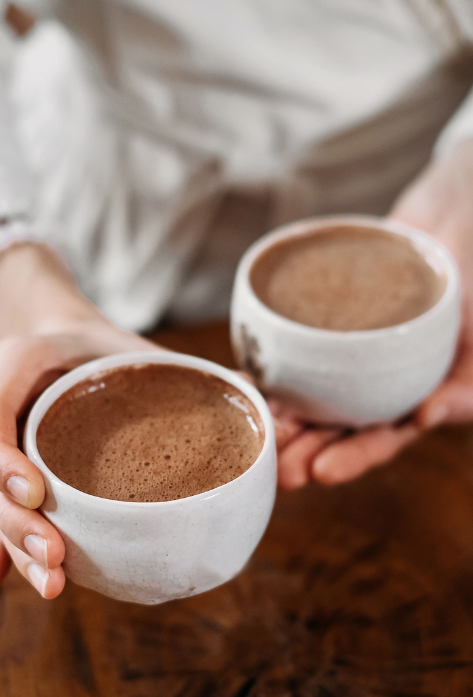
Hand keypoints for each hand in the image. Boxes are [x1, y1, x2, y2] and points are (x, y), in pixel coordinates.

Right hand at [0, 243, 158, 601]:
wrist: (64, 345)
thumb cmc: (99, 344)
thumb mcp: (129, 341)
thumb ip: (175, 367)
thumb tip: (256, 398)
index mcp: (14, 364)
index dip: (3, 459)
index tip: (37, 493)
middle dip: (20, 523)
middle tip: (56, 556)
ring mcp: (0, 448)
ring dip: (18, 550)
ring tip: (52, 583)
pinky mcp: (10, 477)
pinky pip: (0, 516)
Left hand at [273, 139, 472, 488]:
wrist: (448, 224)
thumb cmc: (472, 287)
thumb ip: (465, 387)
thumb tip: (425, 418)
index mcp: (411, 399)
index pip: (381, 439)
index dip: (353, 458)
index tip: (321, 473)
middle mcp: (373, 386)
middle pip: (336, 428)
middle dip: (304, 451)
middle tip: (277, 470)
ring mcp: (345, 359)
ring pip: (308, 397)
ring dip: (282, 420)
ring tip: (256, 437)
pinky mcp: (321, 328)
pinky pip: (293, 353)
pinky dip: (270, 369)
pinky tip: (246, 383)